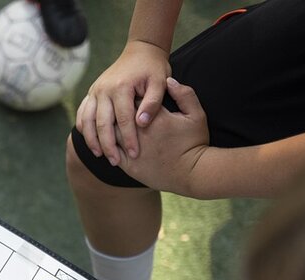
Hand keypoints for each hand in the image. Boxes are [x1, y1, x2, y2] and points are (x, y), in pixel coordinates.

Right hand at [76, 40, 170, 166]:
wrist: (140, 51)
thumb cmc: (153, 69)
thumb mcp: (160, 82)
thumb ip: (153, 102)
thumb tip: (142, 122)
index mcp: (121, 87)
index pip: (123, 119)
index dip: (128, 139)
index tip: (135, 154)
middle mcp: (103, 89)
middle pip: (102, 123)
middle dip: (108, 145)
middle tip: (115, 162)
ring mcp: (95, 91)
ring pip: (87, 120)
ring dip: (92, 140)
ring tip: (100, 155)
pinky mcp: (91, 93)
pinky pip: (82, 113)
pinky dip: (83, 128)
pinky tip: (91, 141)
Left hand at [118, 77, 210, 195]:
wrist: (193, 173)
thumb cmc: (195, 143)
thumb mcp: (196, 115)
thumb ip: (184, 94)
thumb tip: (168, 80)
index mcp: (155, 117)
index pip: (134, 100)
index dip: (132, 96)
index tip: (132, 95)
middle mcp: (140, 133)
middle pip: (119, 116)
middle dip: (116, 110)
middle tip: (116, 107)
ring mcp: (132, 150)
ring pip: (112, 134)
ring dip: (109, 128)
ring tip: (110, 122)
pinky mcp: (129, 166)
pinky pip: (112, 152)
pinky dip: (108, 145)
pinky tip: (108, 140)